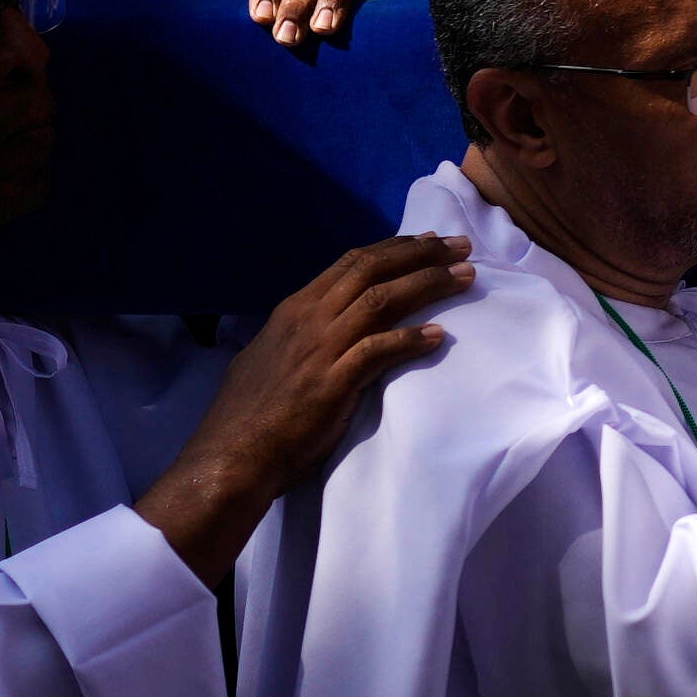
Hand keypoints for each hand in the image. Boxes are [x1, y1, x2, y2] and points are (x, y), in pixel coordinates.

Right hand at [136, 233, 468, 586]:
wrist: (231, 456)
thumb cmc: (250, 416)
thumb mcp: (268, 358)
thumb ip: (296, 338)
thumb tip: (315, 331)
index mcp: (295, 310)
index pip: (352, 262)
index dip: (394, 248)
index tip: (428, 240)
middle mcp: (309, 318)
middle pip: (373, 269)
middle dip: (421, 253)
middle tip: (461, 245)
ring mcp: (320, 348)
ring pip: (382, 299)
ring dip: (428, 284)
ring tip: (465, 276)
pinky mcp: (332, 381)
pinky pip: (379, 350)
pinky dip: (410, 339)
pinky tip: (438, 336)